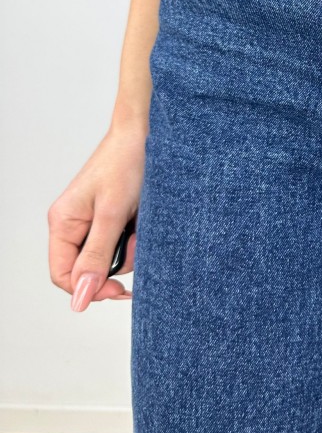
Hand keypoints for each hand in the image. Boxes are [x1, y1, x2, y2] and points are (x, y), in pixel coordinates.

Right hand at [48, 125, 146, 311]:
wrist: (147, 135)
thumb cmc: (125, 164)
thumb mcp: (111, 215)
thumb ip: (96, 256)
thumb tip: (80, 297)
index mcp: (63, 223)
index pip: (63, 275)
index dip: (88, 289)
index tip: (118, 289)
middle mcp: (75, 225)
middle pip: (88, 269)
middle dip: (115, 264)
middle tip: (135, 245)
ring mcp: (95, 222)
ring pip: (110, 258)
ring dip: (131, 250)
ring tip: (141, 225)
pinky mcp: (114, 219)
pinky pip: (123, 243)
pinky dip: (137, 238)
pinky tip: (143, 221)